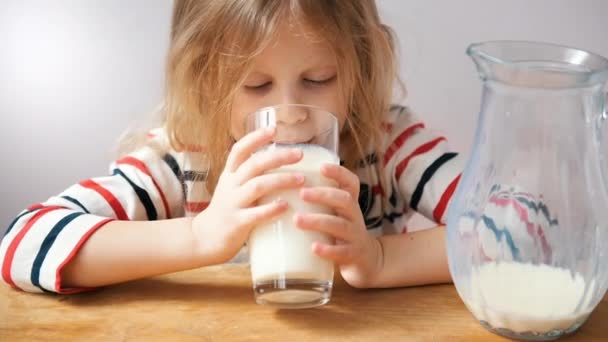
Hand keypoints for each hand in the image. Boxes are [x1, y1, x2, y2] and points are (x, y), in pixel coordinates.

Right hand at [191, 127, 304, 263]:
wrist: (204, 240)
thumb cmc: (227, 211)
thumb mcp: (232, 188)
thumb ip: (251, 176)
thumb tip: (282, 162)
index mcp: (230, 175)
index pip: (239, 150)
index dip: (255, 138)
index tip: (274, 129)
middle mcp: (230, 186)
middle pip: (254, 164)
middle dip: (279, 157)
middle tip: (300, 154)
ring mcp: (233, 204)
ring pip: (257, 185)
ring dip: (281, 180)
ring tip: (301, 179)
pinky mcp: (237, 223)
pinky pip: (256, 214)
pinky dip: (272, 208)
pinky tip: (286, 205)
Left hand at [294, 164, 382, 287]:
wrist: (366, 261)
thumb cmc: (340, 232)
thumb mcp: (334, 213)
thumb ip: (315, 202)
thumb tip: (278, 189)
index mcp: (349, 203)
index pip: (350, 182)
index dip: (338, 173)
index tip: (321, 167)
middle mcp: (354, 216)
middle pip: (344, 200)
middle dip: (322, 195)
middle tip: (301, 193)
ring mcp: (355, 236)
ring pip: (340, 225)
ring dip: (318, 221)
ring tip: (297, 219)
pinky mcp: (354, 255)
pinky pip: (343, 251)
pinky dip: (328, 249)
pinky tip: (313, 248)